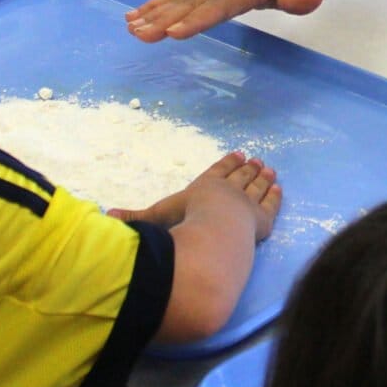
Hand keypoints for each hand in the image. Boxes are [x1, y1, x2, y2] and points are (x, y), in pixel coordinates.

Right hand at [111, 151, 282, 243]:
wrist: (215, 233)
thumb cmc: (184, 223)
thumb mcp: (157, 218)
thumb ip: (136, 219)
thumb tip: (106, 217)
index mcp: (204, 186)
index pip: (217, 171)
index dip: (226, 164)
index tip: (237, 154)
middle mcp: (228, 190)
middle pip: (240, 176)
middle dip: (248, 168)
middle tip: (257, 159)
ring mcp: (248, 203)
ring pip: (257, 186)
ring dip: (262, 178)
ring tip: (269, 169)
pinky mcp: (263, 219)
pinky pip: (271, 205)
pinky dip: (275, 196)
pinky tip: (279, 189)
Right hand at [125, 0, 324, 42]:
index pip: (217, 8)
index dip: (197, 21)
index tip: (176, 33)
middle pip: (188, 6)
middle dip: (163, 22)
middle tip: (142, 35)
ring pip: (175, 1)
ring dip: (151, 16)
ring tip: (131, 29)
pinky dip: (151, 6)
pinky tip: (132, 19)